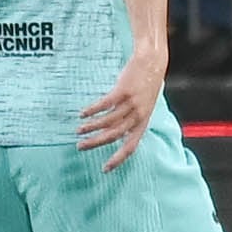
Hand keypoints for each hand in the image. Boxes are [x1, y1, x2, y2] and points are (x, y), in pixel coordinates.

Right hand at [77, 42, 166, 168]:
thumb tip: (116, 131)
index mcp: (143, 122)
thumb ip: (132, 119)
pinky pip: (105, 105)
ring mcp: (132, 103)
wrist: (153, 63)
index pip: (131, 146)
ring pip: (108, 121)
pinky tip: (82, 114)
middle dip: (96, 143)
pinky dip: (92, 111)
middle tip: (81, 147)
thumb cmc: (146, 84)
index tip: (105, 169)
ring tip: (79, 130)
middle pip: (114, 135)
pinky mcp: (124, 91)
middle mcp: (138, 115)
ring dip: (91, 127)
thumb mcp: (144, 106)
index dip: (118, 159)